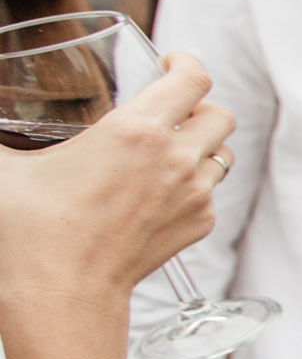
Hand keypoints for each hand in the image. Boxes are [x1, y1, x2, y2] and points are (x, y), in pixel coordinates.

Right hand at [0, 52, 233, 318]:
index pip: (192, 78)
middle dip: (198, 105)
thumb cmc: (30, 232)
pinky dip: (195, 185)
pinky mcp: (198, 226)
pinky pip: (211, 193)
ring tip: (170, 149)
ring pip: (222, 154)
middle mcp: (176, 158)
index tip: (171, 64)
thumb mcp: (5, 169)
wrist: (61, 294)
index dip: (185, 63)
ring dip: (202, 145)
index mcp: (137, 130)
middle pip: (219, 114)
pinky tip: (161, 191)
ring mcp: (193, 195)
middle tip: (171, 109)